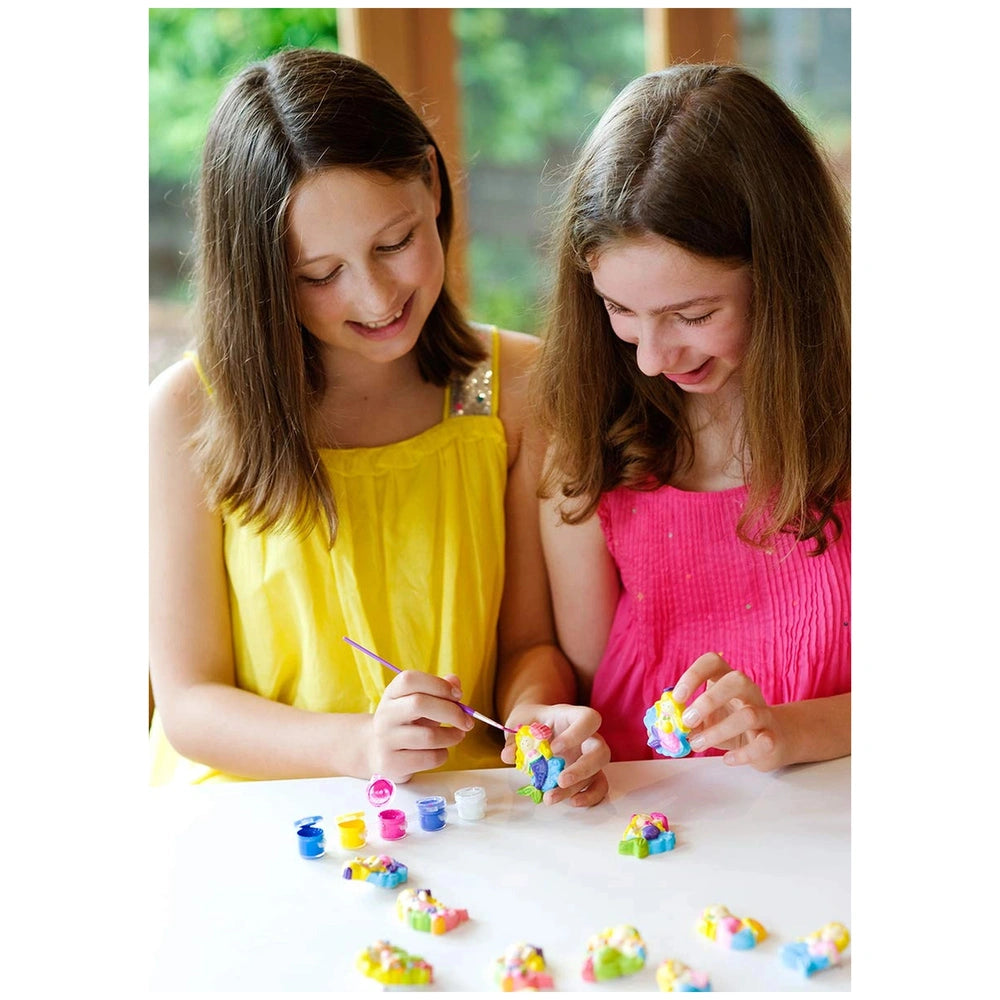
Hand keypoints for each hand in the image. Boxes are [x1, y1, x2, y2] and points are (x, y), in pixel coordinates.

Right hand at [369, 671, 473, 781]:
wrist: (376, 751)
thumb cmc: (406, 723)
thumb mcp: (419, 702)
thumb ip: (438, 690)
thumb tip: (455, 682)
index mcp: (392, 694)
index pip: (411, 680)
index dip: (439, 685)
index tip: (458, 695)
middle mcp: (385, 715)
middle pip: (419, 704)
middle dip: (451, 712)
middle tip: (467, 721)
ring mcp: (385, 740)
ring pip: (428, 736)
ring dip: (451, 736)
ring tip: (458, 735)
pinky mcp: (391, 763)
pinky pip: (428, 759)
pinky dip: (442, 754)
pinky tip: (440, 751)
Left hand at [500, 703, 610, 806]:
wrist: (535, 726)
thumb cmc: (531, 720)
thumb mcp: (519, 721)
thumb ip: (514, 737)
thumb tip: (509, 755)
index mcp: (572, 717)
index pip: (589, 719)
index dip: (576, 734)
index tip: (554, 747)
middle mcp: (587, 737)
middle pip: (601, 751)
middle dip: (582, 768)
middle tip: (560, 779)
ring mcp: (589, 757)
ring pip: (596, 773)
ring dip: (576, 788)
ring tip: (550, 797)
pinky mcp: (587, 774)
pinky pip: (598, 787)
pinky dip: (588, 797)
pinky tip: (571, 802)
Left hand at [672, 653, 786, 771]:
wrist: (771, 739)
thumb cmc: (730, 724)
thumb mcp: (707, 718)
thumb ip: (688, 720)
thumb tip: (669, 728)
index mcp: (727, 679)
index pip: (713, 661)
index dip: (693, 675)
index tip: (677, 697)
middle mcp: (748, 691)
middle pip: (736, 680)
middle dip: (708, 700)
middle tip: (688, 720)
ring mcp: (764, 713)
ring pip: (749, 715)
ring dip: (717, 732)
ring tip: (698, 744)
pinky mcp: (773, 738)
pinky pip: (762, 743)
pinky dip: (742, 754)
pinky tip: (727, 759)